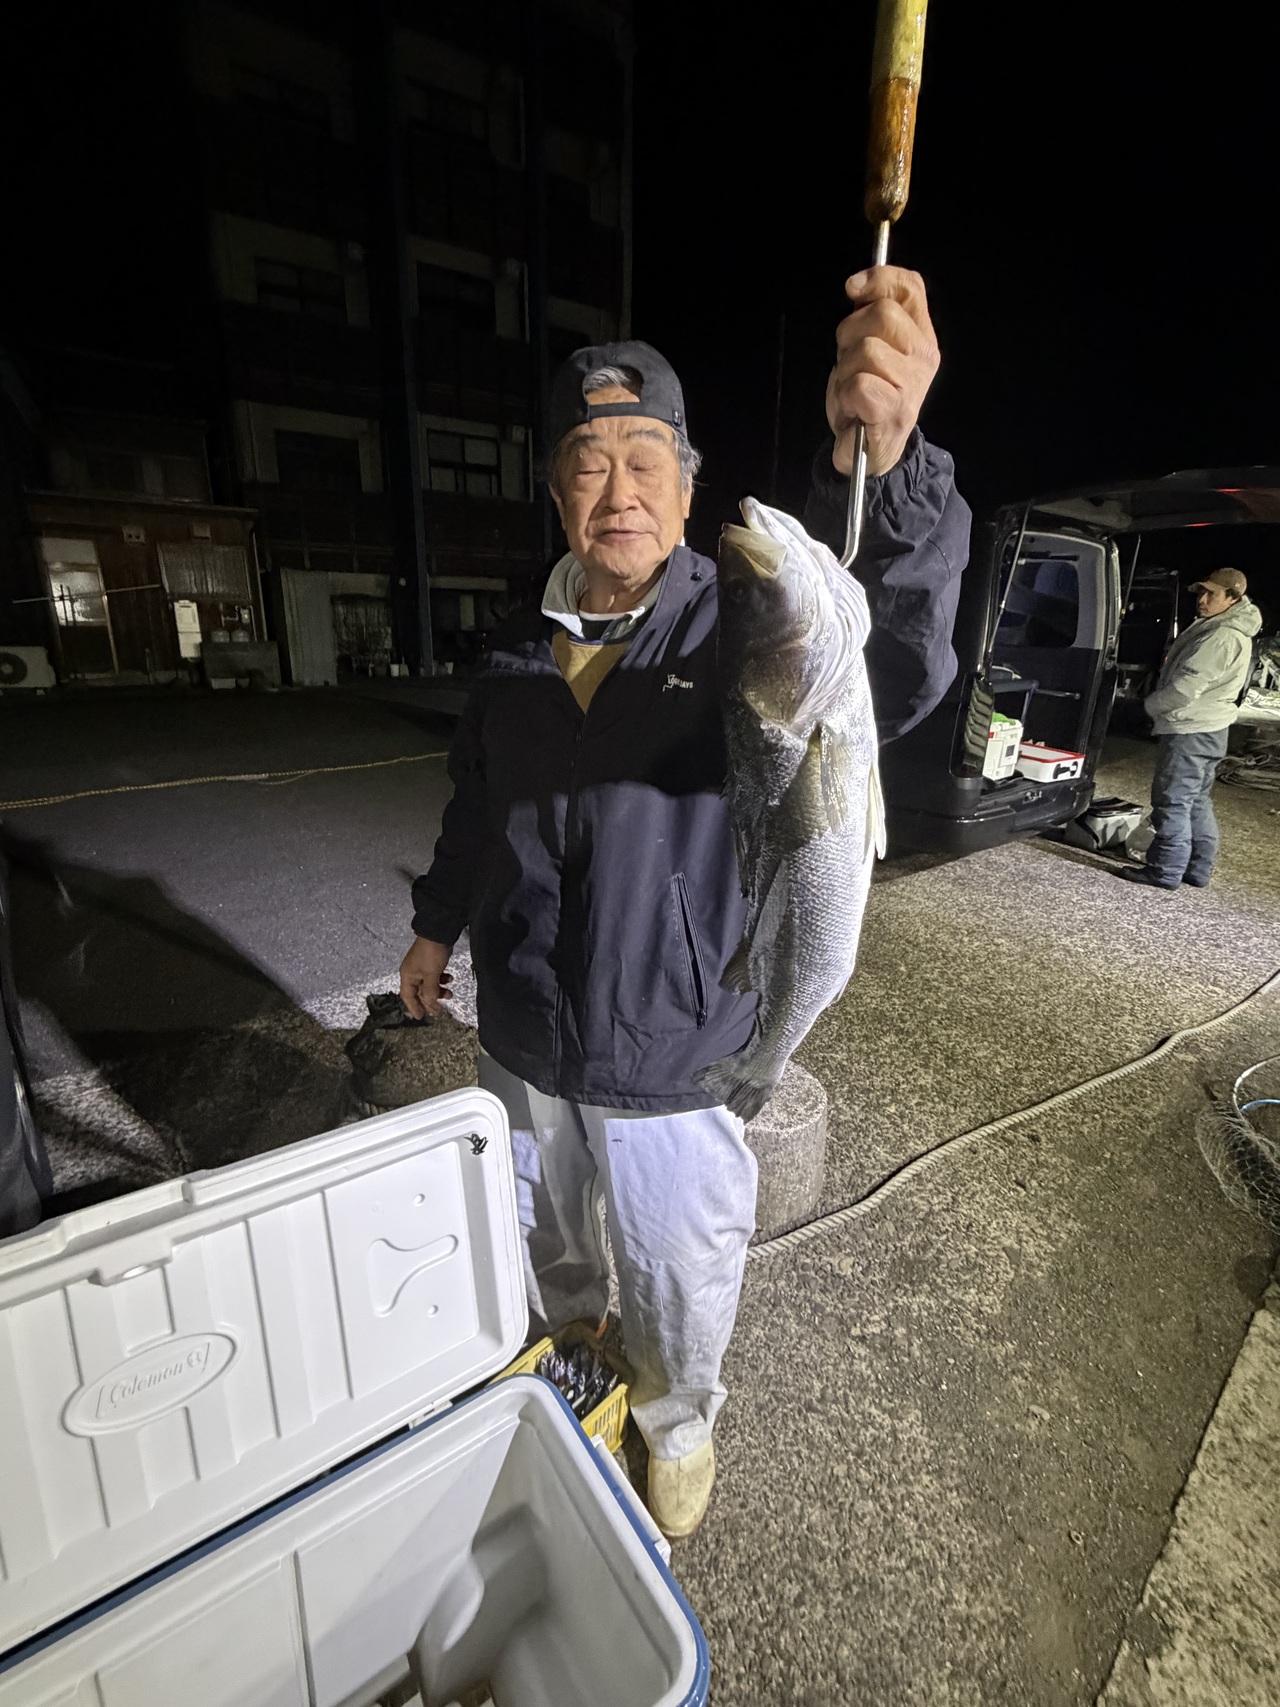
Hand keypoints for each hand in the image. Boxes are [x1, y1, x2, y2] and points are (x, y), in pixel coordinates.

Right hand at [399, 936, 452, 1018]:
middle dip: (429, 1001)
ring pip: (429, 985)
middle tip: (440, 1010)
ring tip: (450, 994)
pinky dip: (442, 980)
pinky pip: (435, 976)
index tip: (421, 1017)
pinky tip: (450, 978)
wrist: (439, 932)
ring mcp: (422, 967)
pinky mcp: (431, 963)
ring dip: (439, 991)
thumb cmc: (431, 954)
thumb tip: (430, 1006)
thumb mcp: (431, 975)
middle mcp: (412, 973)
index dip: (414, 1007)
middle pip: (419, 992)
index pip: (407, 996)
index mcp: (407, 976)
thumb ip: (430, 992)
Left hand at [826, 266, 940, 476]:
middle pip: (882, 313)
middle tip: (849, 360)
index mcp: (921, 335)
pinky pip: (859, 383)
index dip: (879, 279)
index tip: (853, 289)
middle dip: (850, 332)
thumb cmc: (866, 397)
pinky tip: (852, 407)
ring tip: (851, 388)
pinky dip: (845, 395)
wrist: (869, 452)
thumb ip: (870, 315)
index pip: (910, 287)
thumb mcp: (869, 346)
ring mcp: (912, 383)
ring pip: (866, 348)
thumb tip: (857, 286)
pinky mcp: (894, 409)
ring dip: (845, 369)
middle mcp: (923, 355)